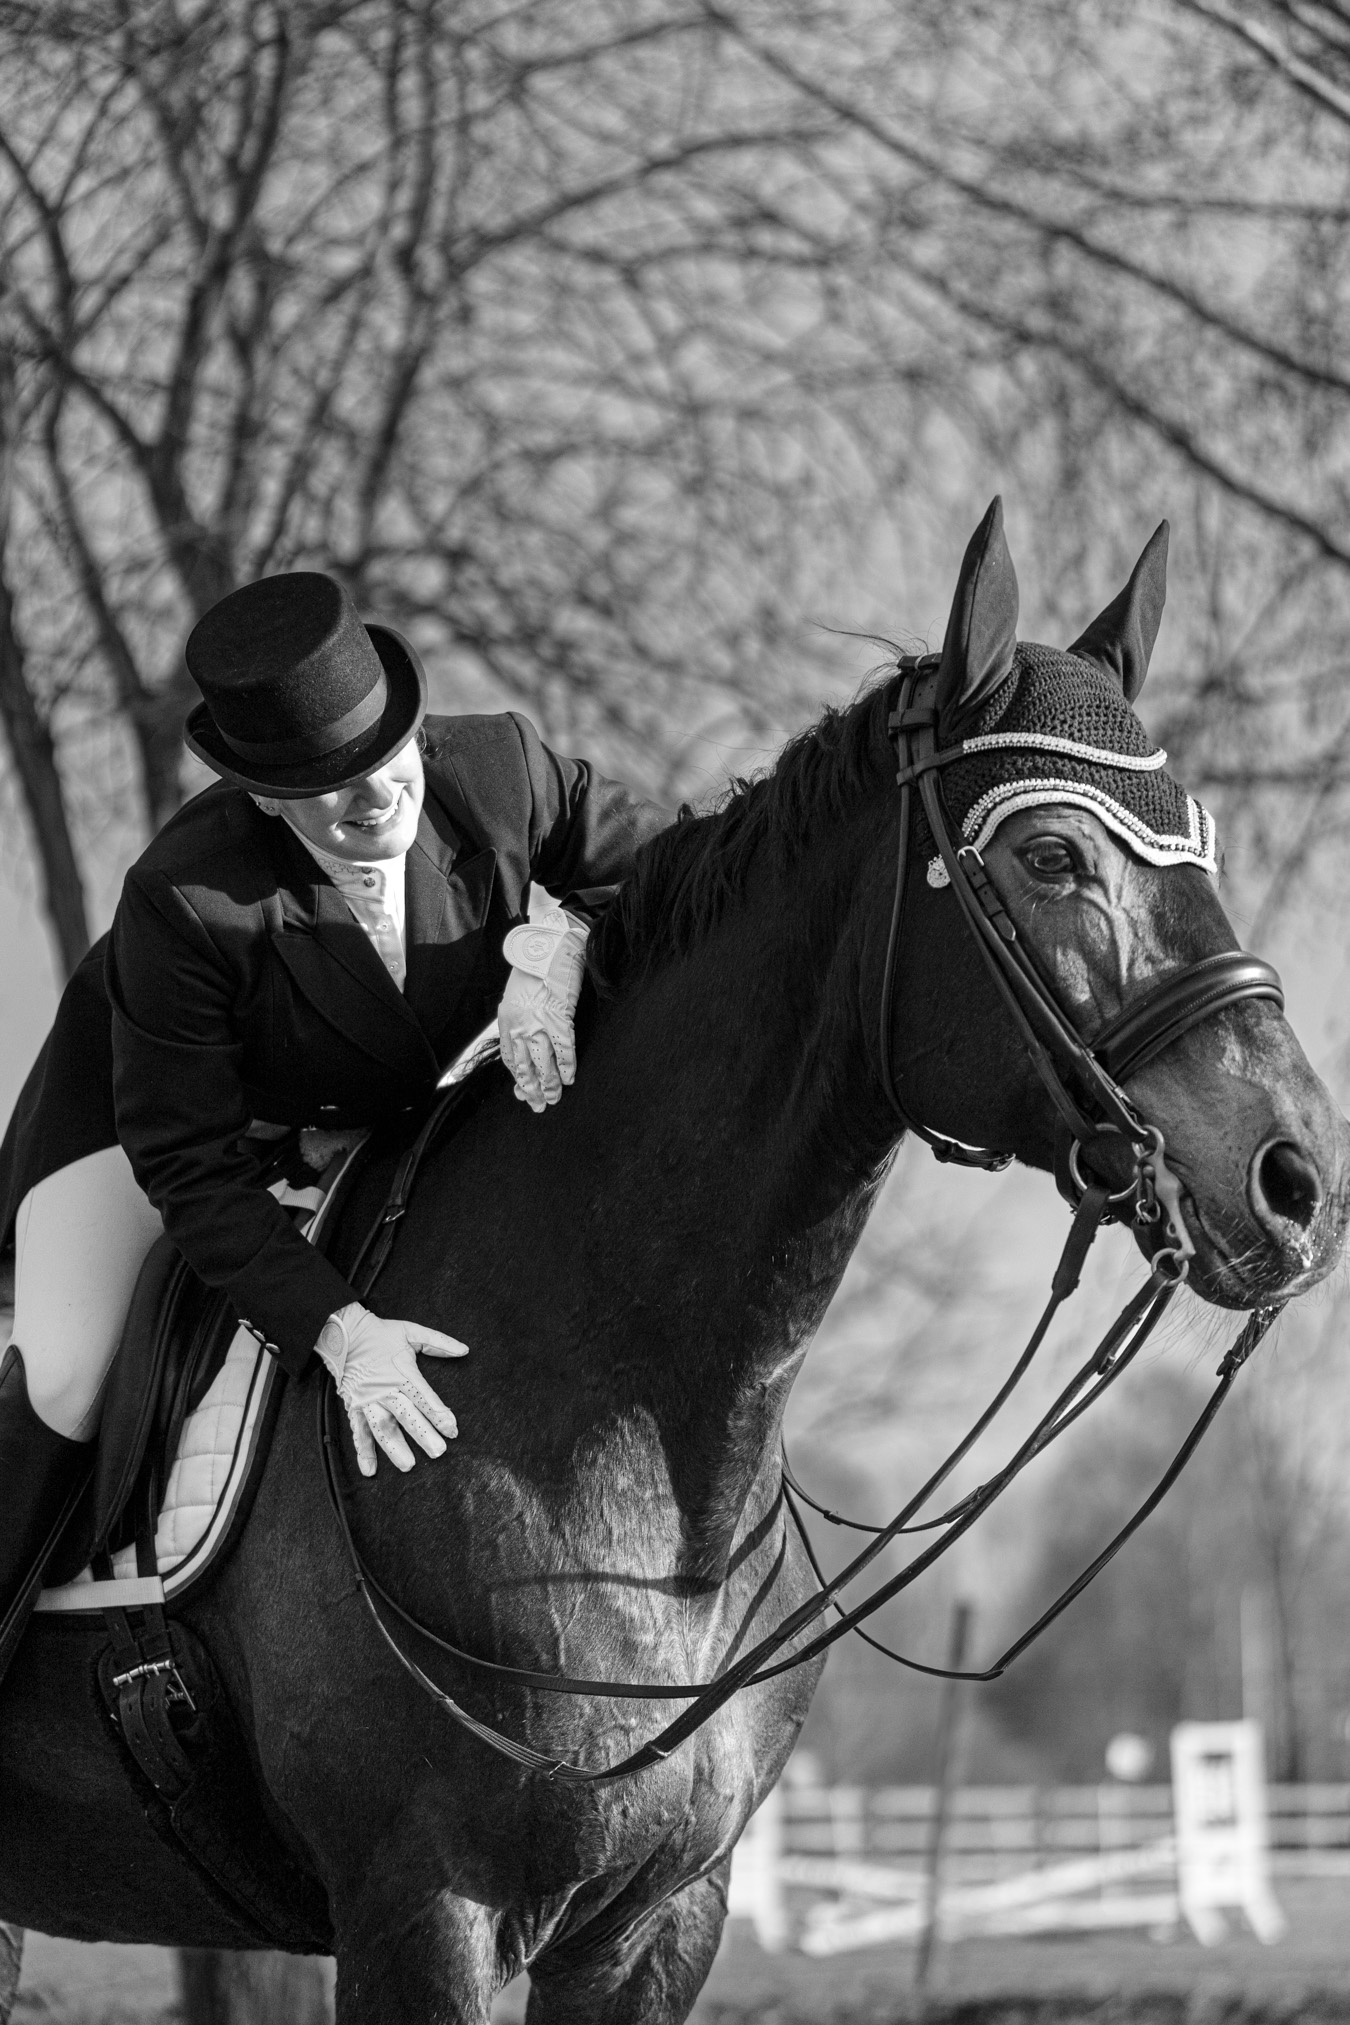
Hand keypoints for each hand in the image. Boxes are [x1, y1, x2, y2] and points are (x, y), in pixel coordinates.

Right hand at [316, 1302, 467, 1476]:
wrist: (345, 1334)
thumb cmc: (382, 1334)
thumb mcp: (412, 1332)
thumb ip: (439, 1342)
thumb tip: (464, 1350)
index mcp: (403, 1373)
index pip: (425, 1397)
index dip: (439, 1413)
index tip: (453, 1428)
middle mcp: (386, 1390)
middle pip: (407, 1415)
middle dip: (423, 1434)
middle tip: (438, 1452)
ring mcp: (368, 1401)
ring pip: (382, 1427)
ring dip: (395, 1448)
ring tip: (408, 1465)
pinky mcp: (354, 1407)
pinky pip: (359, 1432)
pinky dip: (363, 1451)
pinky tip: (370, 1470)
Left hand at [498, 910, 588, 1112]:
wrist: (547, 948)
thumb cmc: (534, 969)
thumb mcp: (516, 996)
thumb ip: (519, 1020)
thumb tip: (525, 1040)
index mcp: (507, 1021)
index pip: (510, 1059)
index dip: (517, 1079)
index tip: (522, 1093)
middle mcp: (519, 1026)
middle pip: (525, 1068)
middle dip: (531, 1090)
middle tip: (538, 1106)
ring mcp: (539, 1024)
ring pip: (543, 1064)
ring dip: (549, 1086)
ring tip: (554, 1099)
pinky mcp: (559, 1018)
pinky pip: (564, 1050)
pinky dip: (566, 1067)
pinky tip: (569, 1079)